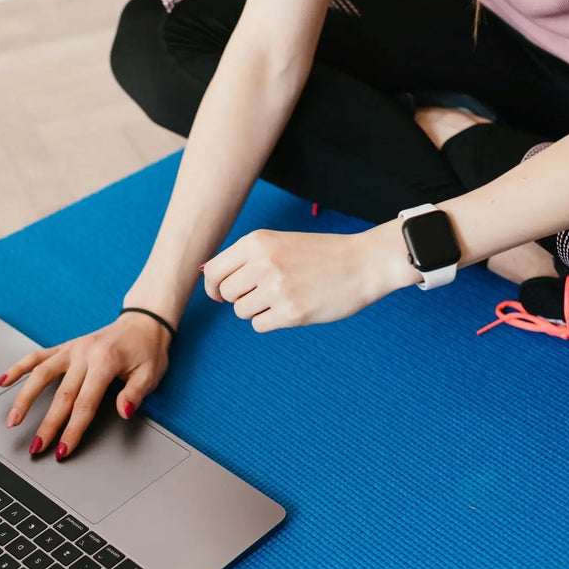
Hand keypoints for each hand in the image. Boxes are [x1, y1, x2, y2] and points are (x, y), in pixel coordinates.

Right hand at [0, 312, 171, 459]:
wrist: (143, 322)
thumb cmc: (148, 350)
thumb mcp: (151, 373)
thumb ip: (136, 393)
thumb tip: (123, 411)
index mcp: (105, 362)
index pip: (85, 403)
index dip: (73, 429)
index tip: (63, 449)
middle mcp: (84, 353)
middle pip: (61, 395)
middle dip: (47, 425)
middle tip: (36, 448)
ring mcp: (72, 349)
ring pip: (41, 374)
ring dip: (24, 398)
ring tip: (12, 421)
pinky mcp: (65, 347)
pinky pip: (37, 356)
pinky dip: (19, 368)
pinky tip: (3, 381)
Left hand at [202, 225, 416, 331]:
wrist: (363, 263)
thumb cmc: (320, 254)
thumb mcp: (278, 243)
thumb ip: (244, 258)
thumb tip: (205, 274)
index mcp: (257, 242)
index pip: (213, 271)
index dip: (213, 287)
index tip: (221, 295)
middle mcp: (263, 263)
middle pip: (226, 294)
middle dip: (239, 298)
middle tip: (263, 294)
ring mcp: (276, 288)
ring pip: (241, 312)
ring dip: (256, 310)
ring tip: (281, 298)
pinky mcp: (291, 312)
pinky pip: (259, 325)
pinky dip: (271, 322)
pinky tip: (290, 309)